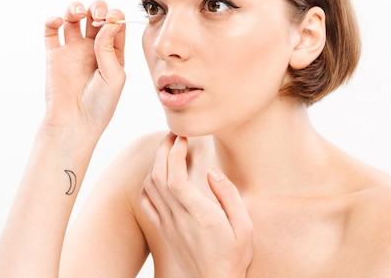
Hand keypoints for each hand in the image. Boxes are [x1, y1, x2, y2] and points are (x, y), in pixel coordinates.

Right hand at [41, 0, 125, 137]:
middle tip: (96, 16)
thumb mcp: (114, 77)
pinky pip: (51, 31)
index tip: (111, 19)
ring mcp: (72, 50)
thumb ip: (109, 49)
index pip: (115, 24)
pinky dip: (52, 20)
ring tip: (77, 14)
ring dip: (75, 8)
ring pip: (73, 18)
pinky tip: (57, 22)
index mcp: (112, 52)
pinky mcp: (54, 55)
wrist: (74, 123)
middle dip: (97, 7)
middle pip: (95, 15)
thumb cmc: (100, 106)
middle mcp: (93, 48)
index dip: (114, 15)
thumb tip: (108, 23)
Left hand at [139, 134, 253, 277]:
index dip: (174, 154)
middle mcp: (178, 218)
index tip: (182, 138)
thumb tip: (213, 171)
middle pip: (159, 177)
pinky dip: (147, 183)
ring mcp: (167, 224)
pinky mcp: (163, 230)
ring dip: (155, 163)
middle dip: (163, 150)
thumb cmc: (234, 254)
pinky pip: (146, 203)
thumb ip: (228, 196)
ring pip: (150, 187)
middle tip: (173, 135)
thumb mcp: (244, 226)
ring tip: (167, 149)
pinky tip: (158, 175)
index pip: (176, 178)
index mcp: (199, 214)